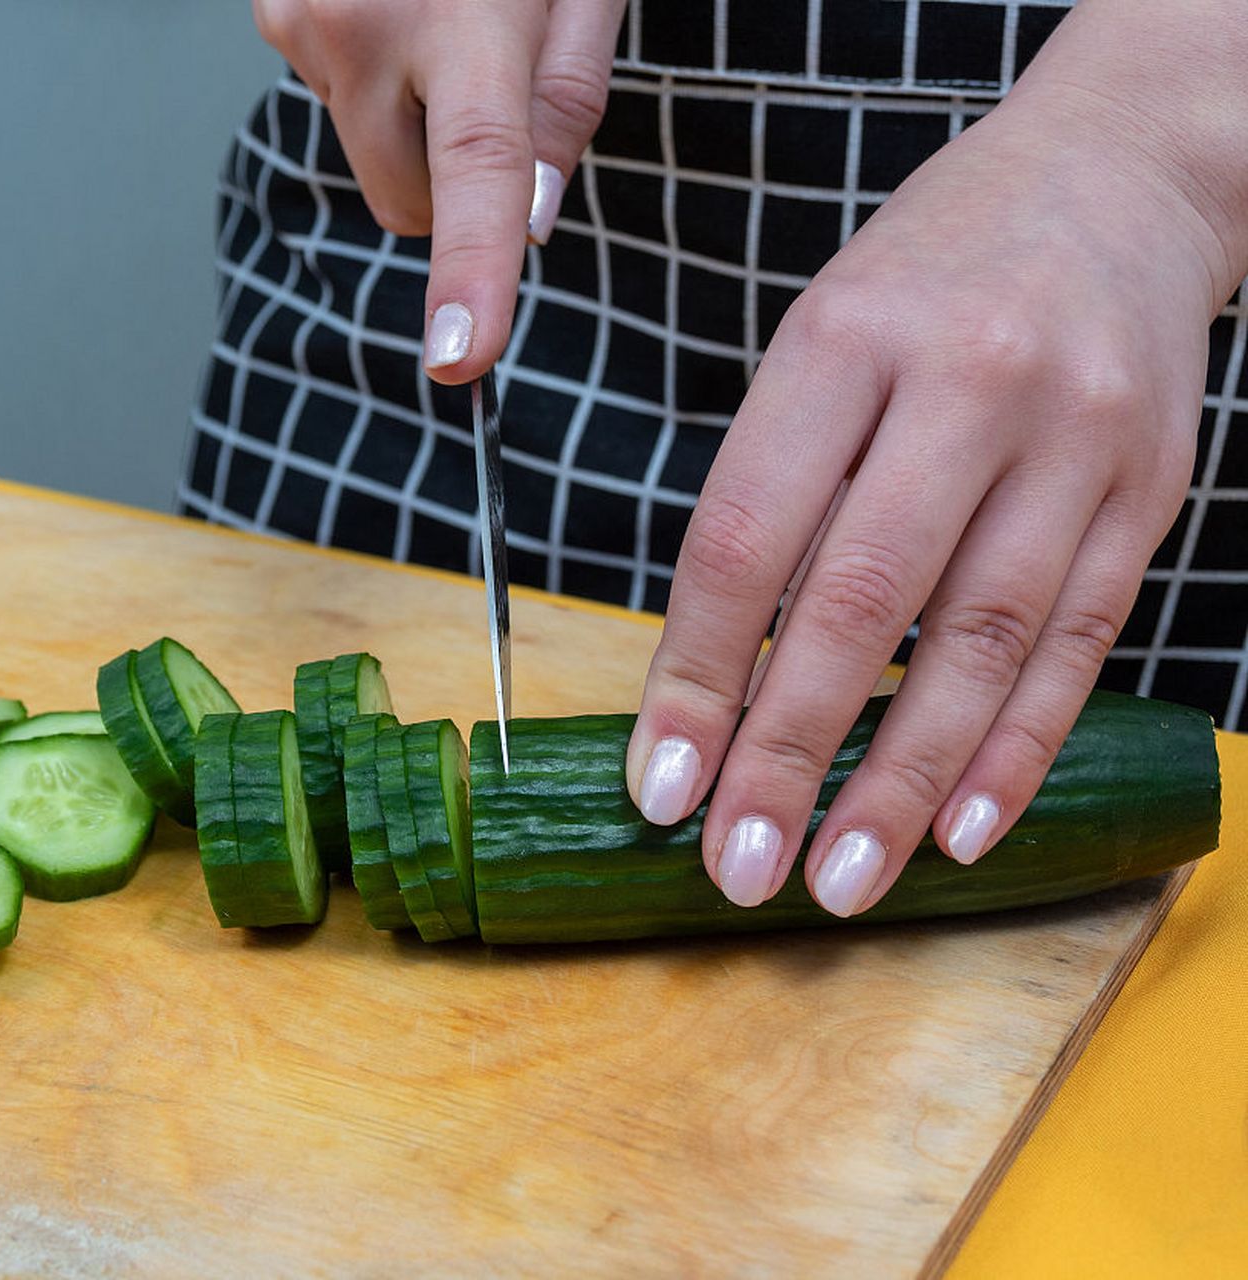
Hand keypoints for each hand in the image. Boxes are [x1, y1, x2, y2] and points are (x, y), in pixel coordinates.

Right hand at [252, 0, 625, 381]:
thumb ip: (566, 101)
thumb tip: (531, 220)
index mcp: (463, 17)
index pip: (475, 172)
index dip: (471, 272)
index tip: (460, 357)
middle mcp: (361, 28)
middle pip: (409, 201)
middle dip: (454, 179)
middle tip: (490, 73)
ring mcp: (300, 24)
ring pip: (369, 156)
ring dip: (410, 119)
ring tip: (438, 13)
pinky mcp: (271, 16)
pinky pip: (334, 98)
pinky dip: (372, 75)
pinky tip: (395, 2)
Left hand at [625, 63, 1243, 914]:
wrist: (1115, 181)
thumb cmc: (928, 281)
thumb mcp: (820, 341)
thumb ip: (773, 490)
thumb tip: (708, 683)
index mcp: (844, 340)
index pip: (747, 538)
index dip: (696, 676)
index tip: (660, 785)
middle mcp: (967, 384)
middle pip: (863, 603)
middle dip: (791, 753)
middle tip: (740, 866)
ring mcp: (1074, 438)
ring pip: (980, 643)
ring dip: (904, 780)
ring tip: (842, 878)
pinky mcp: (1151, 488)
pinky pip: (1082, 641)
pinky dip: (1018, 746)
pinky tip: (963, 828)